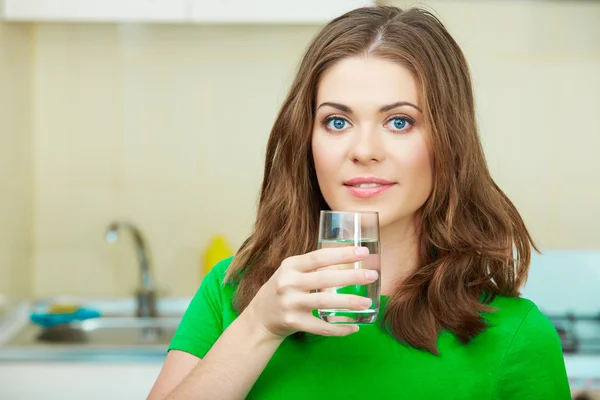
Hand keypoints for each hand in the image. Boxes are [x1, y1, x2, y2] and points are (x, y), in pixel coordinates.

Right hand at [243, 246, 377, 339]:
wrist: (259, 317)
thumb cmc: (283, 289)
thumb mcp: (291, 272)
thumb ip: (313, 267)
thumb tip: (349, 261)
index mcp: (290, 266)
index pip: (319, 256)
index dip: (342, 254)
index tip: (363, 251)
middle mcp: (288, 283)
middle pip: (324, 278)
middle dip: (351, 276)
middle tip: (372, 275)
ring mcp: (290, 304)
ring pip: (324, 303)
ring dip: (348, 302)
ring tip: (367, 302)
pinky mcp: (293, 322)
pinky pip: (320, 327)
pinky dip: (338, 328)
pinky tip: (354, 327)